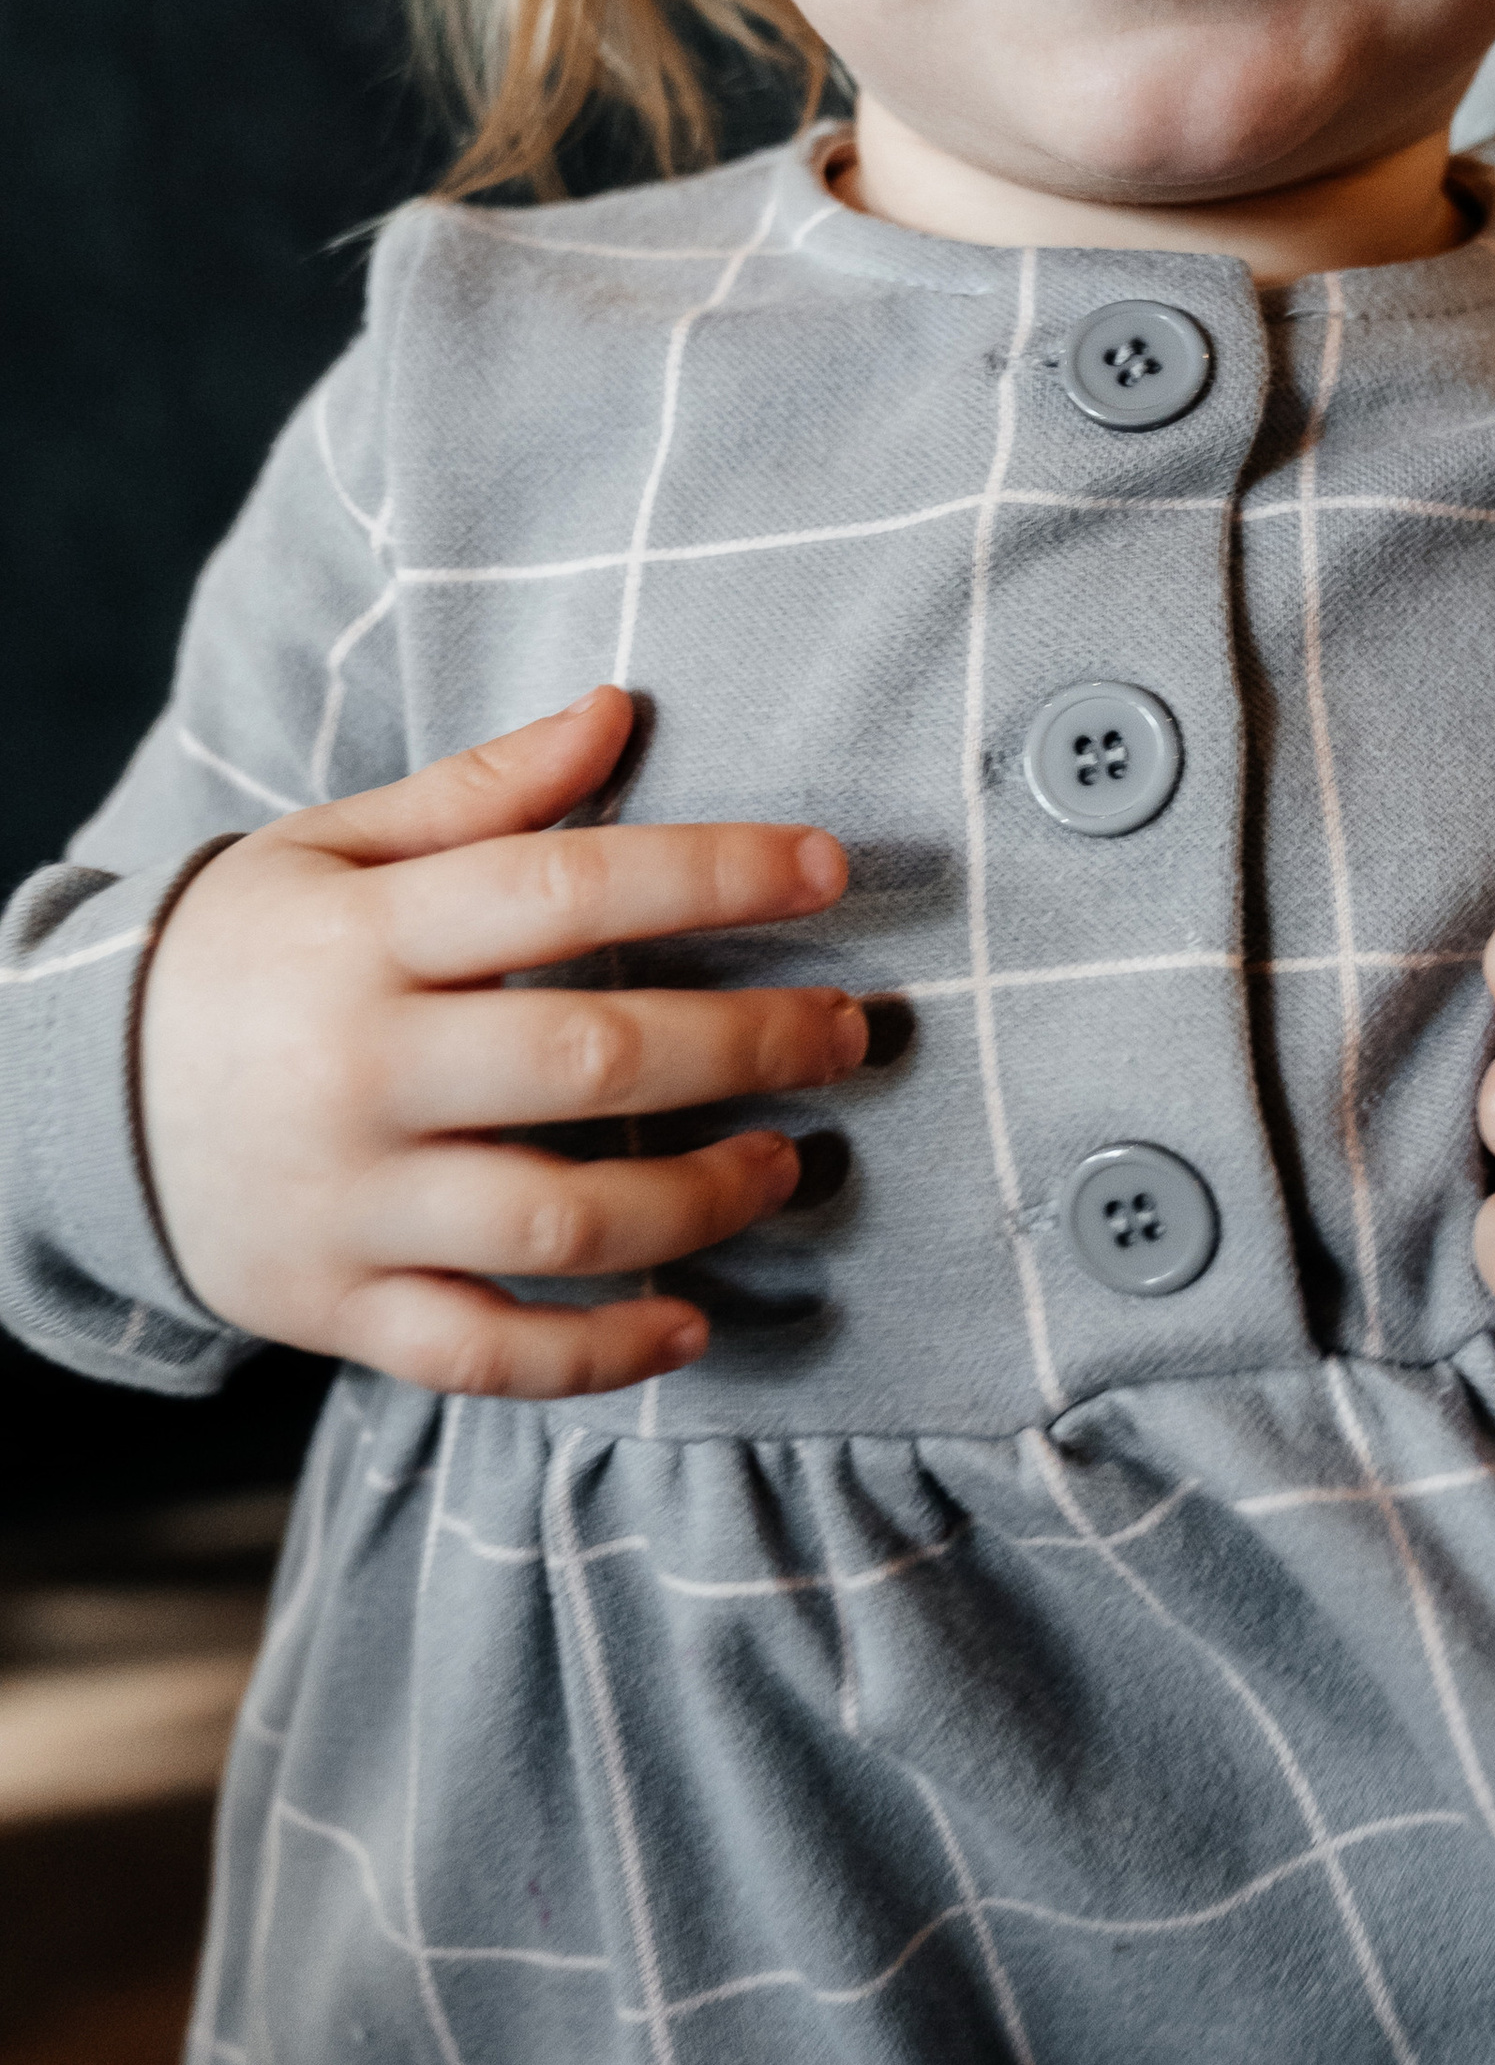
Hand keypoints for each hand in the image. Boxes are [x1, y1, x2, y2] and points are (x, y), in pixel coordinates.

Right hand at [139, 686, 861, 1400]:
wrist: (72, 1097)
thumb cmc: (246, 954)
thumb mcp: (333, 849)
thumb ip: (481, 790)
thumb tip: (616, 708)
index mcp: (365, 936)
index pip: (563, 886)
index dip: (712, 872)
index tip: (829, 868)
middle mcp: (358, 1071)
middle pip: (588, 1059)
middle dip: (747, 1044)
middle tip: (847, 1032)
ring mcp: (347, 1201)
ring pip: (554, 1218)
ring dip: (699, 1199)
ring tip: (786, 1163)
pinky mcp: (337, 1308)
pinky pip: (481, 1352)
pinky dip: (593, 1356)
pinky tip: (689, 1323)